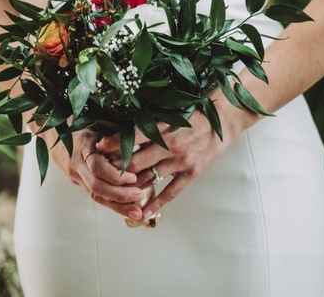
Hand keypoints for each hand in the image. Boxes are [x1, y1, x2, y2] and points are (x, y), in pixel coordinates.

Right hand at [52, 129, 145, 220]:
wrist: (53, 133)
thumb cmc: (82, 123)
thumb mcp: (98, 123)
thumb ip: (114, 134)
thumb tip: (137, 140)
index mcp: (82, 147)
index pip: (97, 167)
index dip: (115, 175)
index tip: (133, 177)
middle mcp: (77, 165)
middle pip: (96, 186)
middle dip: (119, 194)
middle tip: (139, 195)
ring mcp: (77, 176)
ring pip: (96, 196)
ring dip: (118, 206)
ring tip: (138, 213)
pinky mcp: (80, 183)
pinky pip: (96, 196)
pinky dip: (113, 204)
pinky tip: (129, 211)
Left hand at [104, 95, 247, 221]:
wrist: (224, 119)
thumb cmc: (196, 113)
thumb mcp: (172, 112)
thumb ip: (152, 122)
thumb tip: (126, 129)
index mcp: (164, 127)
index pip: (132, 137)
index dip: (114, 143)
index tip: (98, 147)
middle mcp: (170, 145)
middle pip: (136, 161)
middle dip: (117, 168)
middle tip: (102, 173)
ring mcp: (181, 161)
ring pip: (150, 177)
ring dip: (132, 187)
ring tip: (116, 194)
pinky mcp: (192, 172)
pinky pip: (171, 191)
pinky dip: (156, 203)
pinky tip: (144, 212)